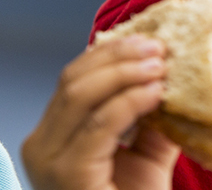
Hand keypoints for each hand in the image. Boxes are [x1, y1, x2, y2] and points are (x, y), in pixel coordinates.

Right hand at [23, 35, 181, 189]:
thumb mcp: (146, 154)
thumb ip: (153, 118)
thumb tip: (171, 76)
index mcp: (52, 136)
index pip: (74, 80)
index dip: (110, 55)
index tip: (148, 39)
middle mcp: (40, 145)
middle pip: (73, 81)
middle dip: (118, 57)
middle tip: (158, 47)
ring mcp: (48, 160)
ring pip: (80, 95)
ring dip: (125, 73)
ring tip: (161, 65)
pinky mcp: (67, 172)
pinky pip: (98, 124)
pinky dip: (128, 101)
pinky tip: (155, 93)